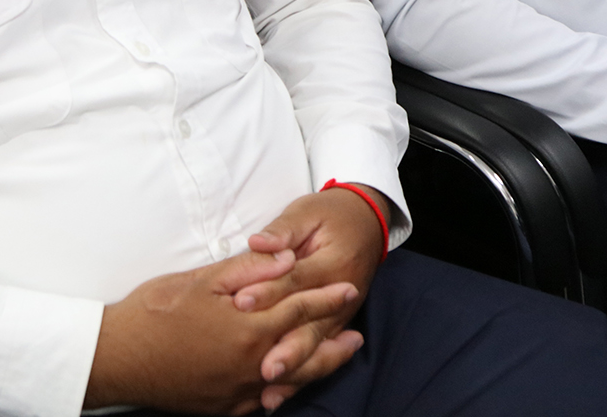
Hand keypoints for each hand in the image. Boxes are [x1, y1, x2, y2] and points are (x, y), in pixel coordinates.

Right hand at [84, 249, 362, 413]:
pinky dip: (282, 391)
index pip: (299, 310)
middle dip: (333, 343)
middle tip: (356, 335)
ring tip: (335, 359)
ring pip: (289, 381)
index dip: (326, 299)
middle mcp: (249, 365)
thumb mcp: (202, 280)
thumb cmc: (155, 312)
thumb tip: (286, 258)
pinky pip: (262, 402)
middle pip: (305, 354)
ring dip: (316, 368)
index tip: (349, 289)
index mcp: (248, 329)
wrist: (118, 357)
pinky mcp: (222, 407)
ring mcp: (237, 391)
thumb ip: (249, 270)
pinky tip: (289, 385)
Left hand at [237, 187, 388, 407]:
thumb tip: (259, 242)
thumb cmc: (329, 215)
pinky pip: (320, 352)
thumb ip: (283, 230)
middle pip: (311, 324)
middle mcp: (342, 293)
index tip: (240, 303)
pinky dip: (301, 374)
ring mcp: (341, 313)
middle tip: (263, 367)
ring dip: (294, 368)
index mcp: (333, 261)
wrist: (366, 221)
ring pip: (316, 344)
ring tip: (270, 387)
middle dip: (286, 348)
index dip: (268, 291)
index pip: (295, 279)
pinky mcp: (336, 324)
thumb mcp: (306, 212)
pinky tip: (280, 394)